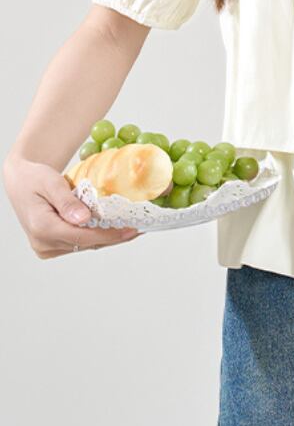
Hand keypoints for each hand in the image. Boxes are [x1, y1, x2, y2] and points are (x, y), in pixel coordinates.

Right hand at [3, 154, 141, 258]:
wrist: (21, 181)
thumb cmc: (34, 178)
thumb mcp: (50, 183)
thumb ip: (67, 201)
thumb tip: (84, 219)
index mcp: (42, 228)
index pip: (82, 236)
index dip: (109, 235)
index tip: (131, 230)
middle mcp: (43, 242)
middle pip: (86, 243)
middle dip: (114, 237)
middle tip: (140, 228)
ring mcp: (47, 247)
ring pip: (85, 245)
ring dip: (109, 238)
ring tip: (133, 228)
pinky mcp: (52, 246)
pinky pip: (80, 243)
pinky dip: (98, 236)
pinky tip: (116, 229)